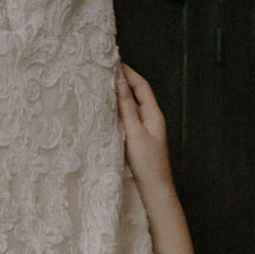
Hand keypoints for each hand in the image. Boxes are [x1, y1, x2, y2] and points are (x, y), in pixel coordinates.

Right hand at [116, 62, 174, 206]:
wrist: (154, 191)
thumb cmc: (148, 164)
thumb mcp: (135, 132)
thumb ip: (127, 108)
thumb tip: (120, 83)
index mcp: (154, 115)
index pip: (141, 86)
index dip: (128, 73)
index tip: (114, 62)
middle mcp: (150, 120)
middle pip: (135, 95)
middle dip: (121, 82)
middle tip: (104, 72)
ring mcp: (143, 131)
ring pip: (128, 108)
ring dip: (116, 97)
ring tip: (100, 88)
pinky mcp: (135, 142)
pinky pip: (125, 121)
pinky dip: (115, 113)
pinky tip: (104, 113)